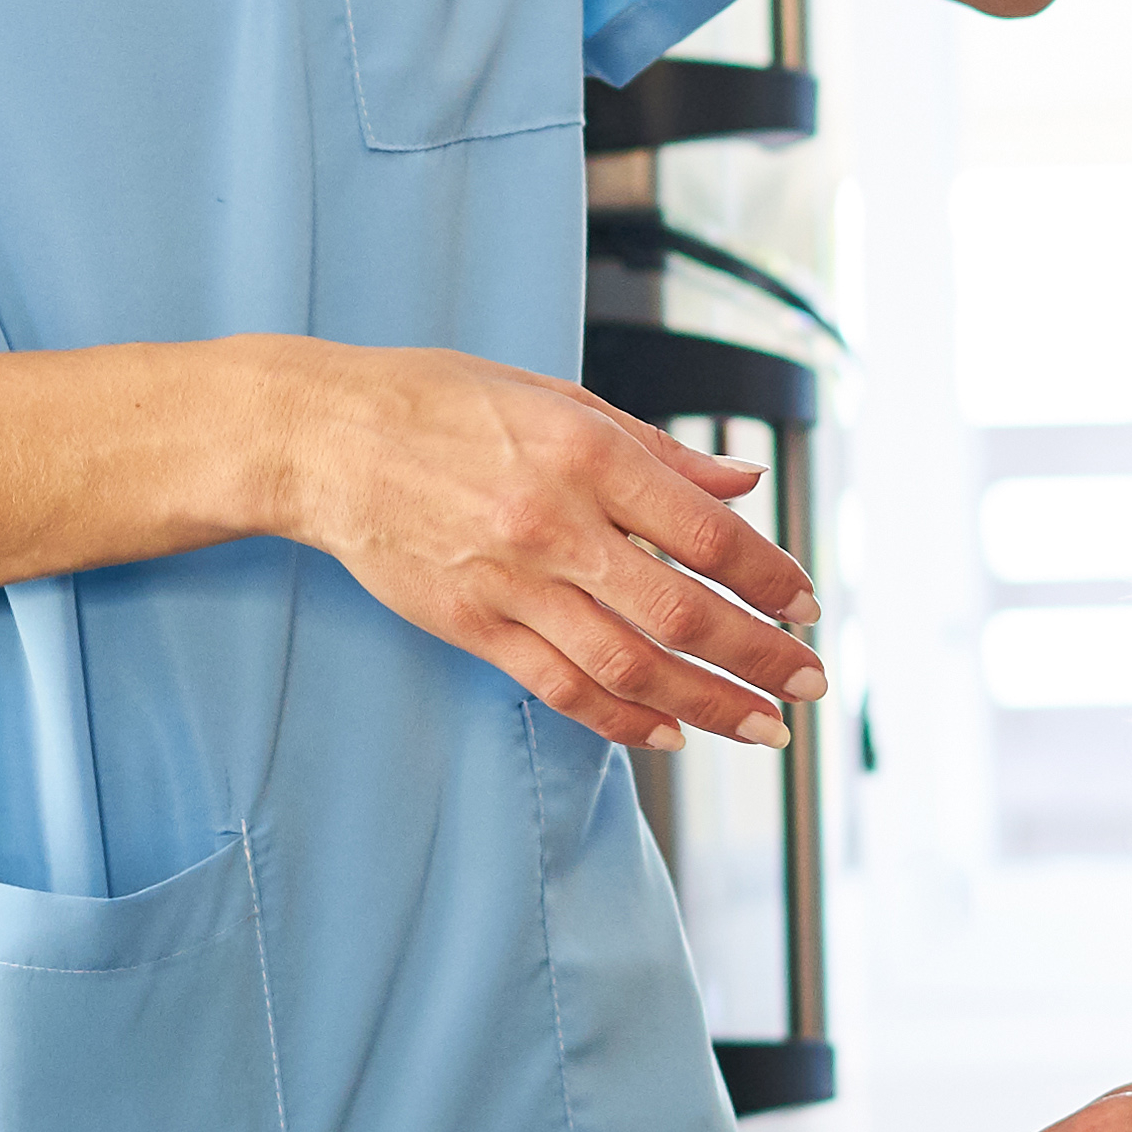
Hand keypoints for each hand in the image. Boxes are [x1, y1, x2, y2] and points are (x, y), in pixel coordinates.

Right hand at [266, 344, 816, 750]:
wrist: (323, 437)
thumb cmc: (439, 403)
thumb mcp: (558, 398)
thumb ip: (658, 451)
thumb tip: (743, 483)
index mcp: (587, 454)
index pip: (708, 536)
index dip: (770, 578)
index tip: (806, 605)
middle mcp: (554, 524)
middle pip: (682, 613)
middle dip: (759, 656)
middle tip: (808, 683)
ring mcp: (510, 583)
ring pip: (630, 666)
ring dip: (708, 704)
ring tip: (762, 726)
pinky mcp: (471, 624)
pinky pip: (561, 686)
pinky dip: (622, 719)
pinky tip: (669, 734)